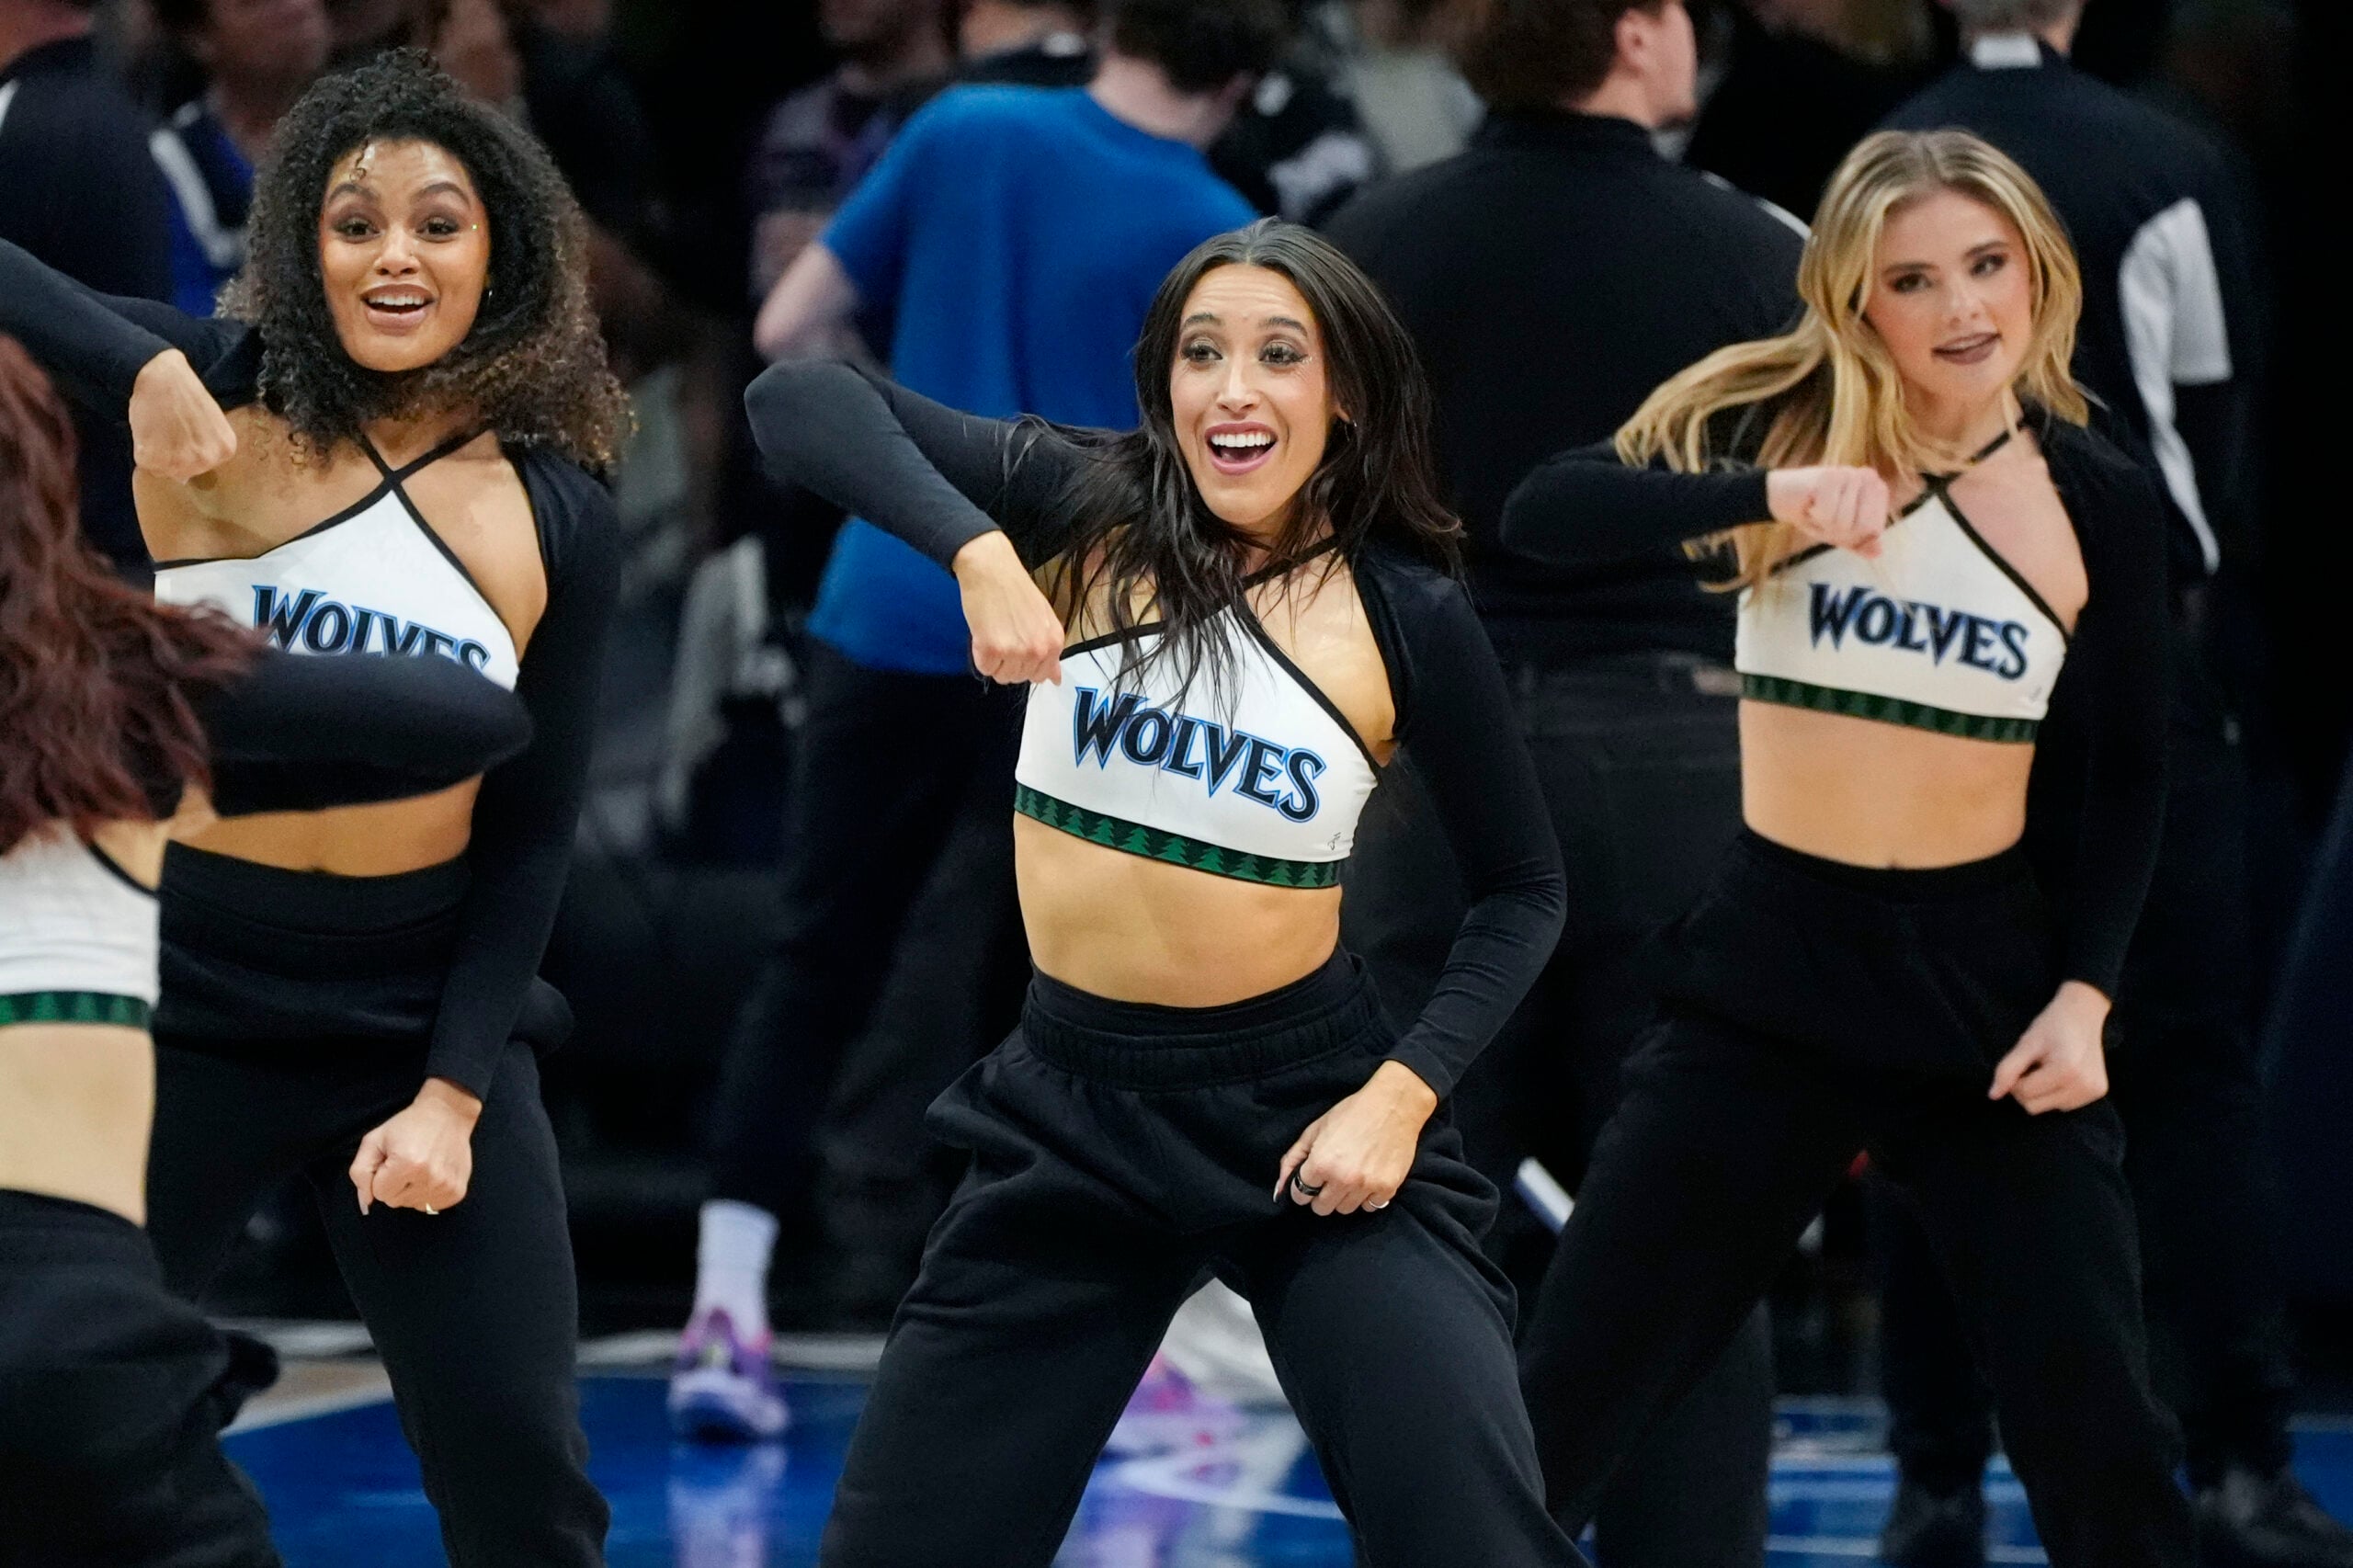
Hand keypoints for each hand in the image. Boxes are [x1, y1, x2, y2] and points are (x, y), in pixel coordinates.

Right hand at [129, 349, 237, 480]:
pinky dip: (141, 449)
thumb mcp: (210, 423)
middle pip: (183, 472)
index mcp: (225, 451)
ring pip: (163, 470)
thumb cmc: (186, 394)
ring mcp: (181, 462)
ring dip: (155, 453)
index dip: (187, 449)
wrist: (162, 376)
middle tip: (167, 429)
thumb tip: (184, 478)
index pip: (202, 466)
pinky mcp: (155, 459)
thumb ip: (205, 448)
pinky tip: (147, 430)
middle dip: (172, 454)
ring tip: (157, 429)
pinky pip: (145, 464)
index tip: (182, 430)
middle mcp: (207, 460)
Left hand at [349, 1078, 481, 1214]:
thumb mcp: (375, 1140)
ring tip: (421, 1167)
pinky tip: (433, 1174)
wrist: (448, 1114)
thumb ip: (361, 1173)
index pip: (380, 1194)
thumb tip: (365, 1203)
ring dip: (412, 1190)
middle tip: (406, 1162)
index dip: (381, 1177)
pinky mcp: (458, 1192)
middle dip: (395, 1185)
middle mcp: (430, 1178)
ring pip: (412, 1205)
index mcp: (407, 1164)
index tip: (392, 1161)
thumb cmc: (408, 1125)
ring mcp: (446, 1187)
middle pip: (395, 1202)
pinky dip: (428, 1194)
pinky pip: (431, 1206)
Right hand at [952, 531, 1063, 685]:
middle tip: (1004, 634)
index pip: (1040, 675)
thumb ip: (1050, 651)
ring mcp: (1016, 651)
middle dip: (1009, 662)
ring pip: (1002, 676)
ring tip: (995, 632)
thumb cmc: (1015, 590)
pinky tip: (984, 633)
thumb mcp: (1043, 620)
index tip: (1018, 644)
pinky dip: (980, 655)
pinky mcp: (991, 649)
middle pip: (1019, 678)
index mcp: (1054, 642)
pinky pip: (984, 669)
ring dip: (994, 660)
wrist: (992, 569)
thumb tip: (1055, 680)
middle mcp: (1039, 650)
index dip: (1025, 663)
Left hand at [1274, 1061, 1437, 1216]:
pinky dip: (1367, 1196)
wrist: (1393, 1105)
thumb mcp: (1314, 1130)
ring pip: (1345, 1210)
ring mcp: (1367, 1185)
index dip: (1303, 1186)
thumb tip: (1279, 1188)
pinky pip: (1370, 1207)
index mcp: (1321, 1163)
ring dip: (1344, 1197)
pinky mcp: (1388, 1188)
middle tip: (1330, 1177)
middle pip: (1321, 1208)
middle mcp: (1343, 1179)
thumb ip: (1293, 1159)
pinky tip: (1367, 1177)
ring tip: (1350, 1175)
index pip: (1300, 1196)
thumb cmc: (1351, 1113)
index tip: (1311, 1177)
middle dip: (1321, 1195)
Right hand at [1765, 465, 1891, 557]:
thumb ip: (1861, 543)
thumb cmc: (1815, 513)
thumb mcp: (1841, 533)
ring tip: (1816, 509)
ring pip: (1844, 523)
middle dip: (1839, 532)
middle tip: (1825, 517)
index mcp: (1877, 489)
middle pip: (1863, 527)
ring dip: (1823, 524)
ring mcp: (1850, 474)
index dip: (1852, 536)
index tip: (1837, 522)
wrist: (1783, 497)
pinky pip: (1827, 515)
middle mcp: (1869, 478)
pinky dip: (1813, 517)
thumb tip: (1878, 552)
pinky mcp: (1830, 476)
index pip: (1874, 530)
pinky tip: (1808, 503)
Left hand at [1989, 981, 2111, 1113]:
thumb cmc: (2052, 1025)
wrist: (2083, 1013)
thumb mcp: (2026, 1043)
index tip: (2022, 1062)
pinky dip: (2056, 1093)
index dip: (2014, 1079)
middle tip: (2034, 1064)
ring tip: (2050, 1067)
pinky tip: (2061, 1073)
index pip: (2024, 1093)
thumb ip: (2007, 1069)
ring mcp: (2093, 1091)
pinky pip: (2063, 1106)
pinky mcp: (2098, 1093)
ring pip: (2049, 1108)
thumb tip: (1993, 1095)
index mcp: (2067, 1070)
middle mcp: (2084, 1085)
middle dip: (2026, 1088)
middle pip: (2034, 1106)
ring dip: (2041, 1092)